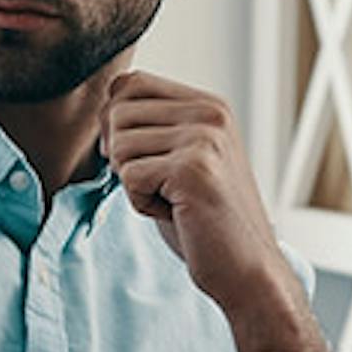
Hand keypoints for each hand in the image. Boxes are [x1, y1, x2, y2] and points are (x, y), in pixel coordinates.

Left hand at [102, 71, 327, 351]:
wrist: (247, 269)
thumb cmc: (206, 221)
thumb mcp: (181, 159)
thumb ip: (152, 128)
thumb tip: (103, 110)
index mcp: (207, 105)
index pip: (129, 83)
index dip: (116, 123)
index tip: (141, 159)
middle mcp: (209, 113)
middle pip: (116, 111)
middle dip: (122, 157)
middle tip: (161, 186)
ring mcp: (204, 138)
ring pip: (119, 145)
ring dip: (134, 184)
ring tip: (173, 200)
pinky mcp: (193, 168)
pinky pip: (129, 176)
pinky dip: (141, 204)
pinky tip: (176, 213)